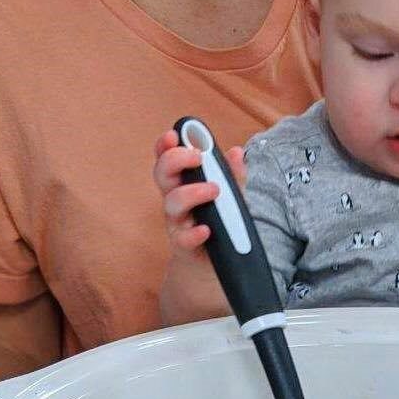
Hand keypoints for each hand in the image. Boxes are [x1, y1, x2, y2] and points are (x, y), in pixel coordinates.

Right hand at [153, 130, 245, 254]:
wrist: (214, 264)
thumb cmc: (219, 223)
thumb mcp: (231, 196)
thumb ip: (233, 175)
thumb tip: (237, 152)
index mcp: (184, 183)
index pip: (168, 159)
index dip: (166, 146)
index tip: (174, 135)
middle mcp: (176, 200)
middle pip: (162, 175)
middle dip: (175, 160)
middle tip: (197, 158)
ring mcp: (177, 223)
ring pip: (171, 204)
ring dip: (191, 193)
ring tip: (213, 190)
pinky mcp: (184, 246)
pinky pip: (182, 239)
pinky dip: (193, 233)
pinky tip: (206, 229)